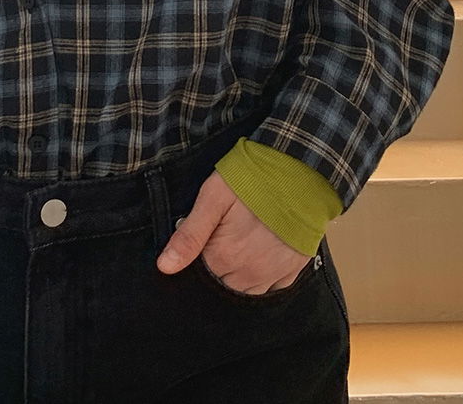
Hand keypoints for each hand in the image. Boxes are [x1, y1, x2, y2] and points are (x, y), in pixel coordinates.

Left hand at [157, 169, 311, 293]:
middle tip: (221, 236)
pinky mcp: (292, 271)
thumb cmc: (251, 179)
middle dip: (216, 267)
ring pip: (245, 290)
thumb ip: (189, 235)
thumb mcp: (212, 197)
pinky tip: (259, 253)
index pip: (198, 275)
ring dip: (237, 274)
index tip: (201, 240)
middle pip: (221, 284)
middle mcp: (249, 274)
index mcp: (225, 258)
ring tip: (239, 243)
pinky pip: (270, 288)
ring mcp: (273, 275)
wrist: (298, 171)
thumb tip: (164, 268)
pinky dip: (261, 276)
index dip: (196, 257)